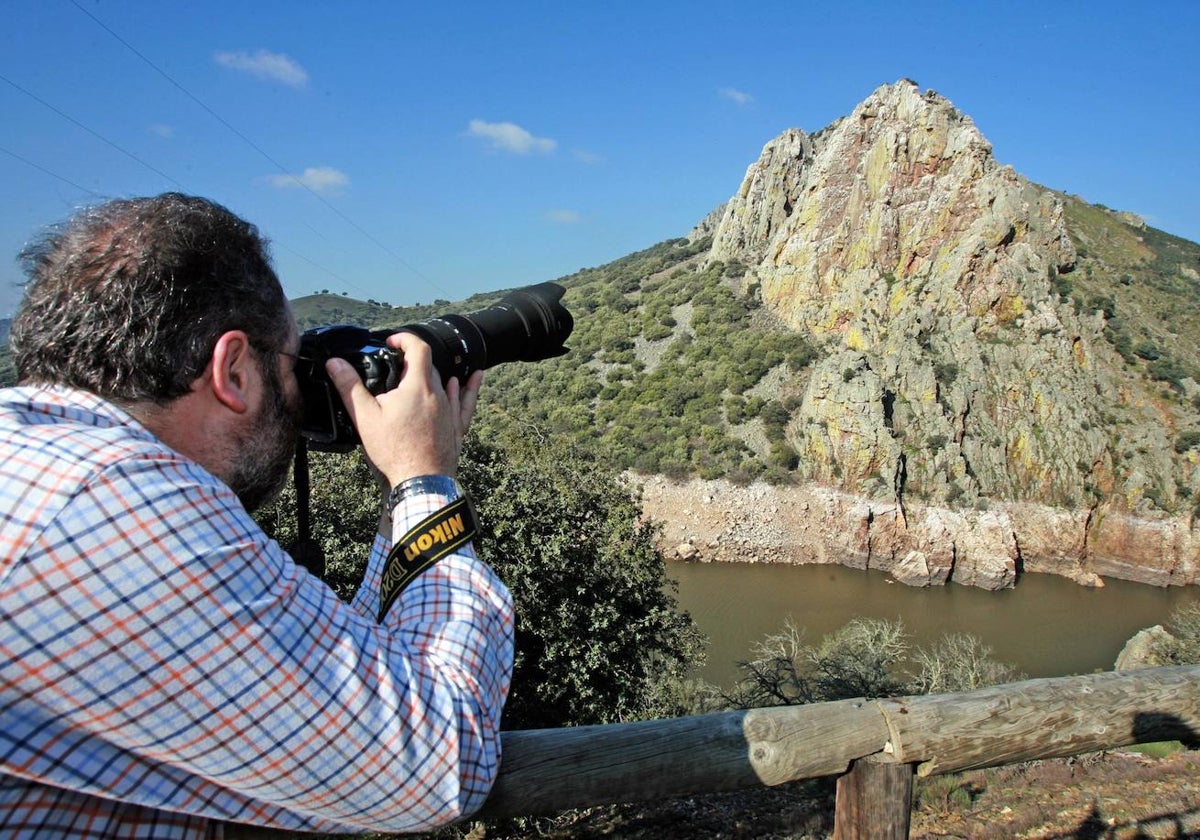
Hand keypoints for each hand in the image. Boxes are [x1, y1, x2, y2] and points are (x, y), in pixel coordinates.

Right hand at [325, 332, 483, 486]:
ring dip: (431, 375)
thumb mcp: (365, 416)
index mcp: (418, 386)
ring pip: (445, 384)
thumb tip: (335, 363)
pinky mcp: (457, 428)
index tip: (392, 342)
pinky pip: (465, 403)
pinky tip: (470, 379)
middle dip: (412, 362)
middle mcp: (439, 394)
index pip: (418, 348)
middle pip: (429, 367)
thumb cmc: (394, 450)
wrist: (421, 480)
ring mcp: (450, 412)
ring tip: (419, 372)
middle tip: (394, 367)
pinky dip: (467, 388)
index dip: (405, 339)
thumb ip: (349, 386)